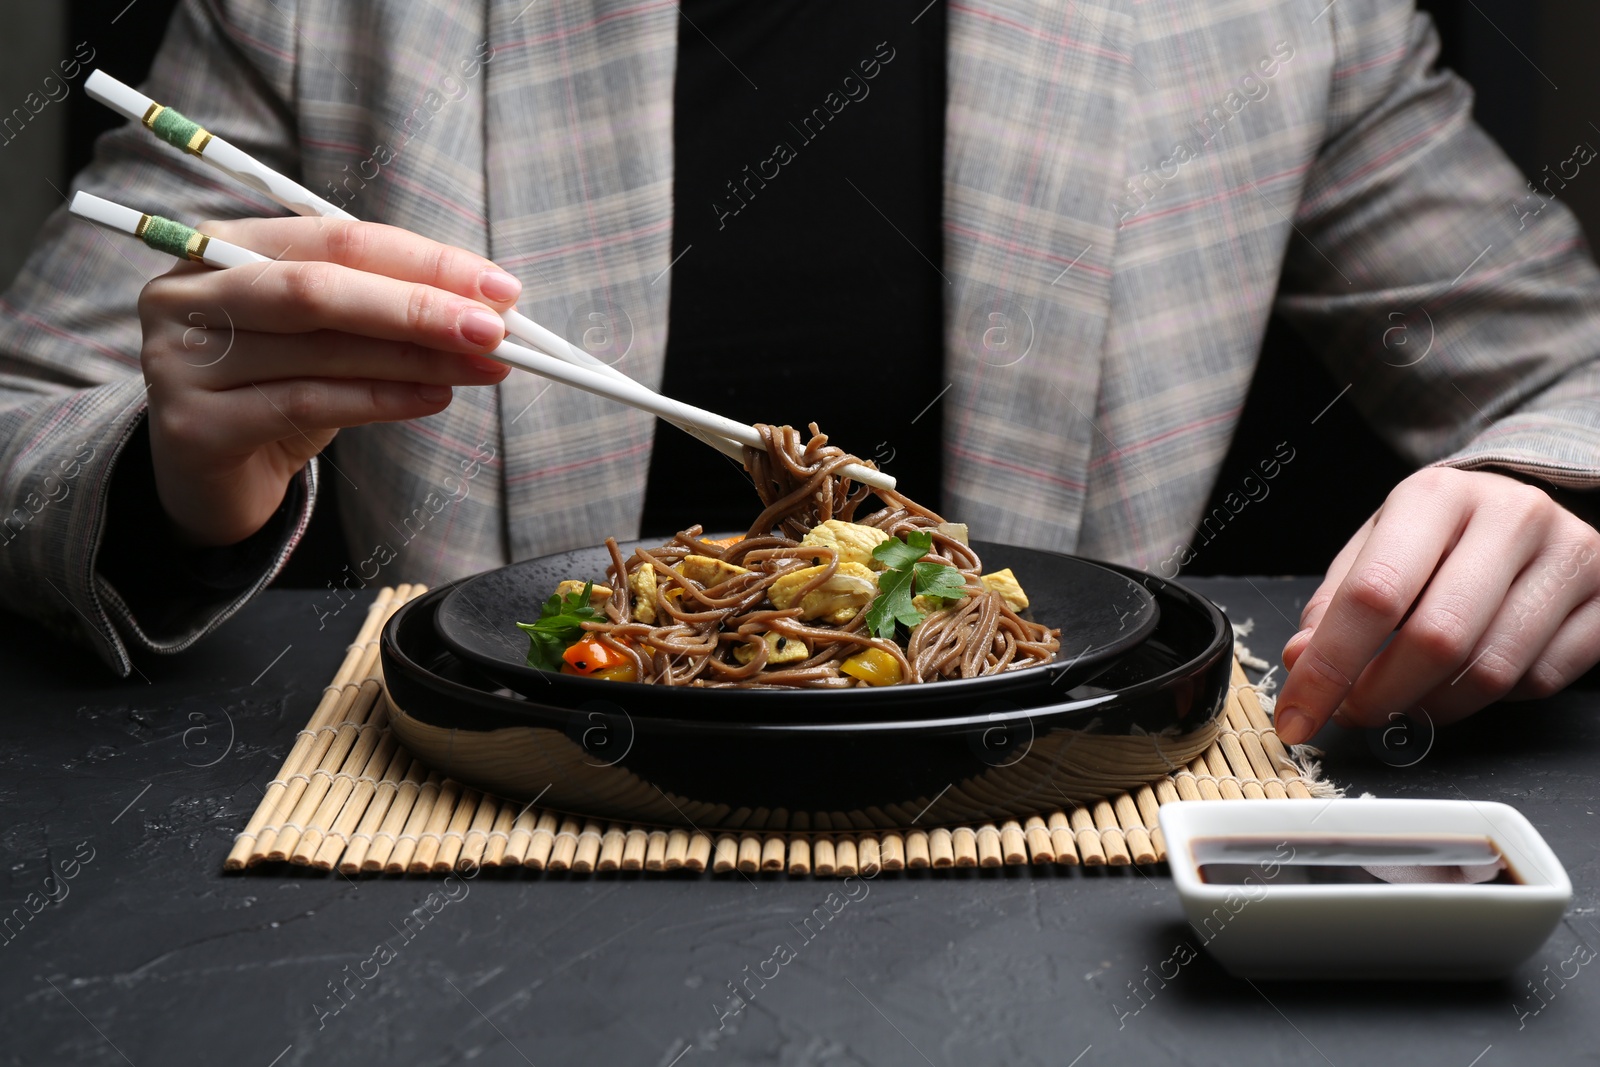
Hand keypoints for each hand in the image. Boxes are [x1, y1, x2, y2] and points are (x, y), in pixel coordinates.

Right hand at [138, 218, 517, 545]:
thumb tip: (485, 306)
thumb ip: (384, 308)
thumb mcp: (328, 336)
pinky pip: (308, 404)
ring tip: (483, 367)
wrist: (210, 477)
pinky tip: (434, 399)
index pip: (338, 240)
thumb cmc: (277, 388)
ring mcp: (182, 359)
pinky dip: (381, 400)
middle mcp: (190, 294)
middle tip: (495, 328)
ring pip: (321, 348)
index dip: (424, 261)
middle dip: (420, 306)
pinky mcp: (196, 425)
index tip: (499, 288)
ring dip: (417, 358)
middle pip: (321, 288)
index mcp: (224, 246)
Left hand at [1274, 467, 1599, 744]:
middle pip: (1436, 639)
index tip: (1298, 714)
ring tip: (1405, 698)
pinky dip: (1492, 699)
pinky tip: (1468, 676)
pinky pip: (1539, 681)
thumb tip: (1301, 661)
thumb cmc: (1440, 534)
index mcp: (1436, 496)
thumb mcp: (1377, 546)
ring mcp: (1570, 555)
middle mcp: (1510, 517)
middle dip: (1381, 695)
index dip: (1329, 667)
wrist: (1526, 503)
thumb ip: (1335, 603)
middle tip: (1352, 713)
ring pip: (1490, 671)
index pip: (1374, 594)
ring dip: (1432, 706)